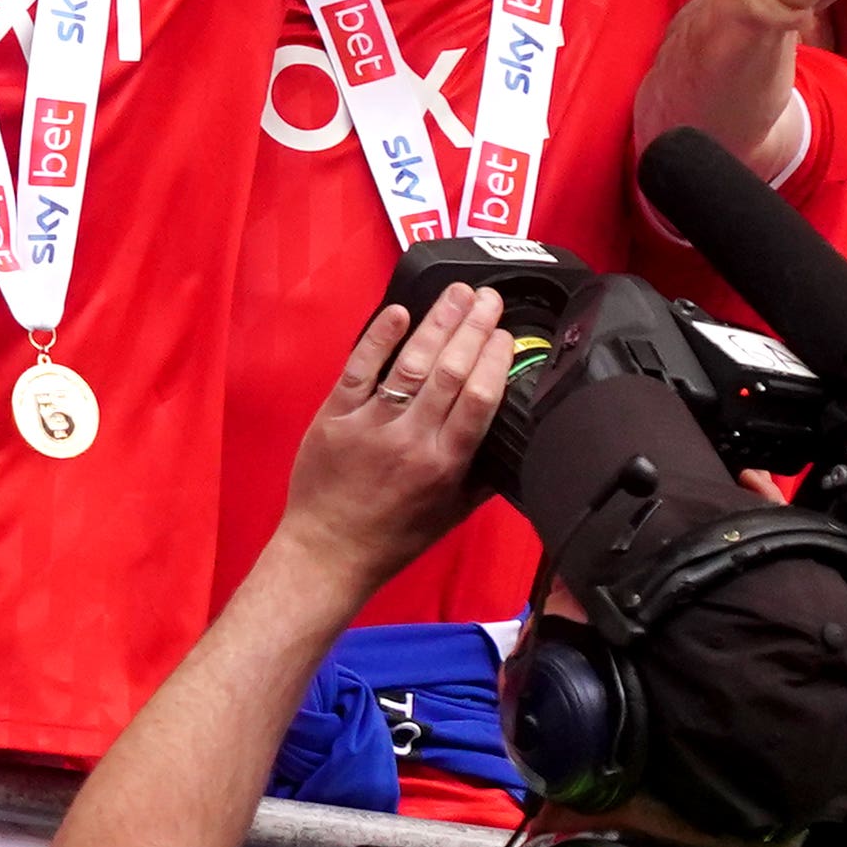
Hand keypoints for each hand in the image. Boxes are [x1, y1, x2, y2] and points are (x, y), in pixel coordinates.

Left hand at [280, 283, 517, 587]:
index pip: (480, 399)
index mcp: (444, 464)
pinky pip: (359, 369)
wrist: (328, 552)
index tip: (507, 333)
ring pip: (410, 364)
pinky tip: (399, 313)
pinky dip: (379, 339)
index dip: (496, 359)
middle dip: (474, 328)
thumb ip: (485, 476)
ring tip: (457, 294)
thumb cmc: (392, 537)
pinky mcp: (335, 415)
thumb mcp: (453, 514)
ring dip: (437, 324)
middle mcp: (411, 440)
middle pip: (450, 371)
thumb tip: (518, 441)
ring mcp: (370, 424)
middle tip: (489, 297)